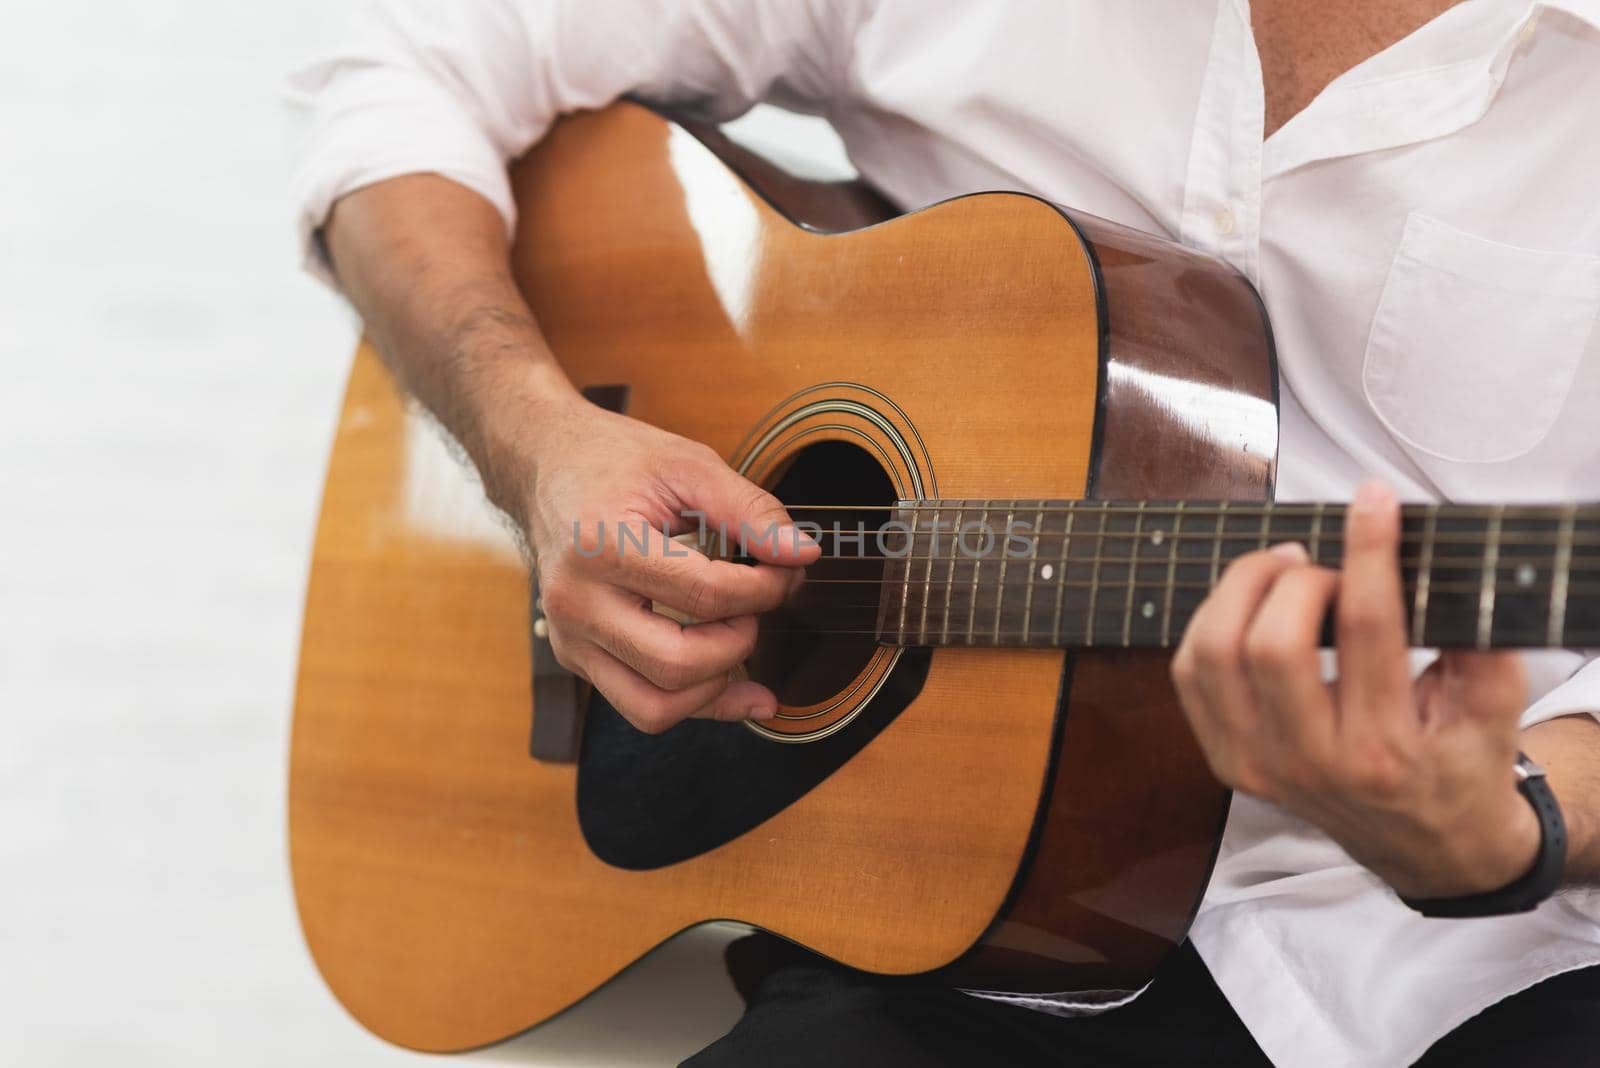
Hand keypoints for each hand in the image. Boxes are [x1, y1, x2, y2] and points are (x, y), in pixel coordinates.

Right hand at [507, 392, 817, 733]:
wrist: (547, 466)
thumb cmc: (616, 463)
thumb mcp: (688, 466)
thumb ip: (749, 510)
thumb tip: (801, 554)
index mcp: (602, 545)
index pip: (706, 595)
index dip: (766, 588)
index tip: (786, 568)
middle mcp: (576, 601)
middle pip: (678, 663)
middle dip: (741, 640)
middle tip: (759, 603)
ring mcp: (570, 637)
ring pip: (656, 707)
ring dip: (717, 684)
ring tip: (739, 634)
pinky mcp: (576, 657)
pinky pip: (642, 707)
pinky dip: (696, 704)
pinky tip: (740, 689)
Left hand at [1170, 481, 1539, 899]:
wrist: (1422, 842)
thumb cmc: (1458, 761)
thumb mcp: (1494, 710)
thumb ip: (1478, 642)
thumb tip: (1439, 567)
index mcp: (1385, 750)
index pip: (1366, 628)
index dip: (1368, 551)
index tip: (1373, 501)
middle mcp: (1312, 762)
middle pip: (1271, 643)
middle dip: (1294, 579)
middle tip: (1321, 563)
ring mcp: (1258, 765)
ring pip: (1213, 654)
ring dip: (1241, 590)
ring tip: (1283, 571)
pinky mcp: (1225, 760)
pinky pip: (1189, 673)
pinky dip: (1211, 623)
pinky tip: (1249, 607)